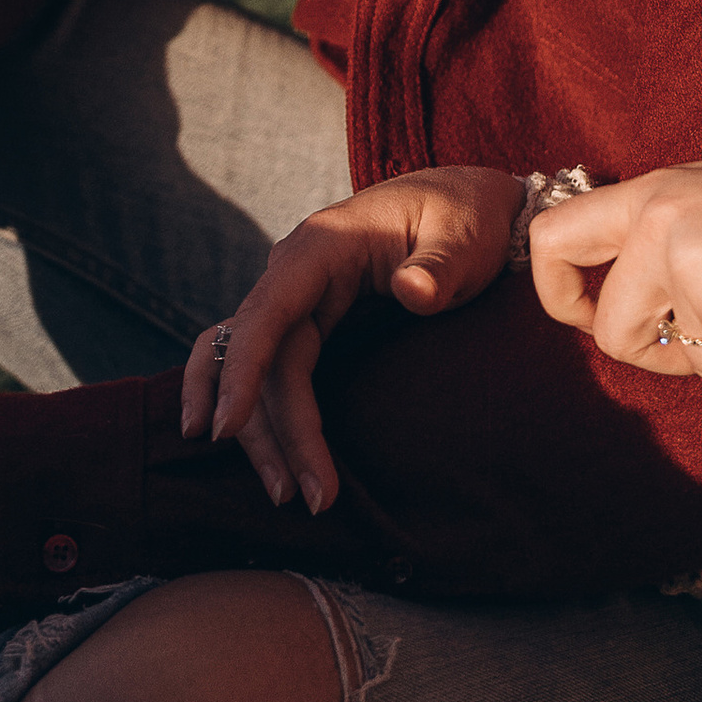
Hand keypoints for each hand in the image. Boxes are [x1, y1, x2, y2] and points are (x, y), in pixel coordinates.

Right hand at [179, 167, 524, 515]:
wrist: (475, 206)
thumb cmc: (469, 218)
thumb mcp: (464, 236)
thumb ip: (441, 264)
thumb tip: (413, 291)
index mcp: (323, 245)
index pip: (267, 311)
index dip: (243, 370)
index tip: (225, 428)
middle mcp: (297, 271)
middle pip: (259, 357)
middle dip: (268, 428)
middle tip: (299, 495)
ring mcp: (299, 297)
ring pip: (256, 369)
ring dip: (260, 430)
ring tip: (288, 493)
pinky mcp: (310, 321)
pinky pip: (267, 366)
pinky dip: (256, 408)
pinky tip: (250, 447)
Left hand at [529, 155, 701, 396]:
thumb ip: (685, 250)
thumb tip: (649, 331)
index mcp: (663, 189)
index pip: (554, 235)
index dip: (559, 293)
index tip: (593, 319)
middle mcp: (661, 218)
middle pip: (606, 328)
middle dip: (647, 355)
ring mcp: (686, 264)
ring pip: (683, 361)